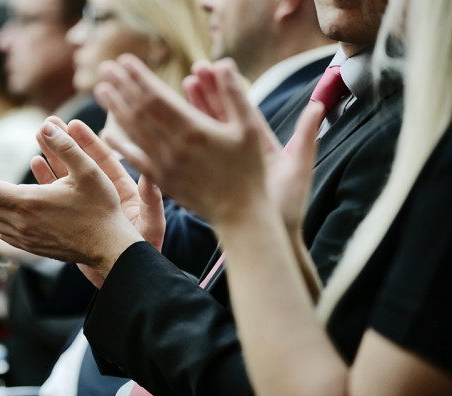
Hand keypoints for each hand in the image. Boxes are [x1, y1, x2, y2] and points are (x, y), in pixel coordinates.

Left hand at [0, 118, 144, 283]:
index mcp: (29, 203)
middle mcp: (21, 223)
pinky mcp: (30, 247)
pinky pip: (0, 231)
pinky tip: (7, 203)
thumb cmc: (100, 208)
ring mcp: (24, 238)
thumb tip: (46, 125)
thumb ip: (66, 145)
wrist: (109, 246)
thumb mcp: (89, 170)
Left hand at [95, 56, 269, 223]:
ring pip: (134, 133)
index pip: (158, 98)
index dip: (139, 78)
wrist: (240, 214)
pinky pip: (136, 160)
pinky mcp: (163, 181)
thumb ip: (234, 95)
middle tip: (105, 68)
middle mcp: (174, 147)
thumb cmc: (249, 170)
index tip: (124, 60)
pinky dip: (121, 146)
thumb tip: (223, 64)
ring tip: (101, 91)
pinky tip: (107, 134)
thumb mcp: (249, 129)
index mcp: (195, 131)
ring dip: (116, 110)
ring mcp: (165, 166)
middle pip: (140, 112)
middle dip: (121, 87)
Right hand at [183, 61, 322, 233]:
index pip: (242, 109)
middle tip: (192, 73)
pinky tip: (170, 123)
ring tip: (181, 89)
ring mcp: (226, 162)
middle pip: (221, 115)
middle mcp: (242, 150)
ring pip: (207, 131)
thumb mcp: (299, 169)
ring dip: (194, 110)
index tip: (216, 67)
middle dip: (206, 93)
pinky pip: (197, 153)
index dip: (228, 88)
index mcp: (261, 143)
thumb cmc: (287, 208)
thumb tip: (318, 106)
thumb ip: (306, 137)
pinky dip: (184, 137)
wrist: (272, 235)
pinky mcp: (213, 176)